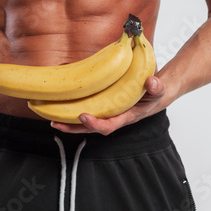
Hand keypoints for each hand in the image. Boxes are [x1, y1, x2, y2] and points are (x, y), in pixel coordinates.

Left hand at [50, 75, 168, 135]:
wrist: (153, 92)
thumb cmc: (154, 93)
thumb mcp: (159, 90)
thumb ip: (157, 87)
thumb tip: (152, 82)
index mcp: (126, 116)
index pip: (109, 125)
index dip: (95, 124)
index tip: (83, 116)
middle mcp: (114, 117)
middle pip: (91, 128)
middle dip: (73, 128)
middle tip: (55, 123)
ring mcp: (107, 112)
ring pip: (85, 122)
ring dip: (69, 122)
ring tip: (51, 118)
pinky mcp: (102, 105)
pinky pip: (87, 110)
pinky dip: (73, 110)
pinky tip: (60, 104)